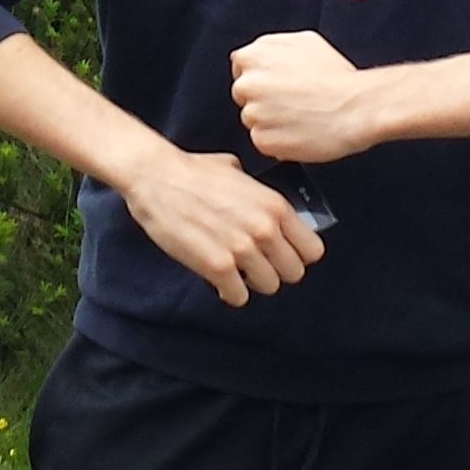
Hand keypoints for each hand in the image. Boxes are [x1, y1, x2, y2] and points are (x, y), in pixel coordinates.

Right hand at [121, 145, 326, 304]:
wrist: (157, 177)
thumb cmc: (193, 171)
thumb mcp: (239, 173)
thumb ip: (258, 196)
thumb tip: (265, 208)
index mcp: (275, 206)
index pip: (312, 250)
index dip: (296, 254)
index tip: (280, 253)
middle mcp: (266, 229)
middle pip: (294, 273)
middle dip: (275, 270)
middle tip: (254, 264)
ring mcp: (243, 249)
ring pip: (268, 287)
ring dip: (251, 282)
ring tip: (235, 271)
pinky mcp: (218, 267)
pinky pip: (238, 297)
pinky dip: (229, 292)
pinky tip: (218, 280)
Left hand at [230, 31, 390, 163]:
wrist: (356, 108)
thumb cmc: (336, 75)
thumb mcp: (305, 41)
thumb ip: (274, 45)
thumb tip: (261, 53)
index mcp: (255, 57)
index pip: (240, 65)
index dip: (260, 74)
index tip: (277, 82)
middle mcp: (249, 84)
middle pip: (243, 94)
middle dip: (261, 97)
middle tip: (291, 101)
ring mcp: (255, 114)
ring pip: (252, 119)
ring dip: (269, 120)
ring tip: (299, 115)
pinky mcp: (264, 140)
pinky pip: (262, 140)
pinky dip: (277, 139)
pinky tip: (298, 130)